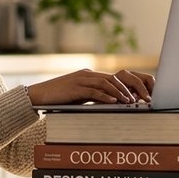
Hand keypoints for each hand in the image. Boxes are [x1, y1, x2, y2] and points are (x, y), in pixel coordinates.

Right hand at [28, 68, 155, 105]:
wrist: (38, 95)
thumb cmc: (60, 98)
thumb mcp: (80, 96)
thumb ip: (94, 96)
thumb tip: (110, 103)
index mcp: (90, 75)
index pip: (113, 78)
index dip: (127, 86)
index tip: (138, 96)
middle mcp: (87, 74)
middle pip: (113, 78)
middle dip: (129, 88)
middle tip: (140, 98)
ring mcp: (81, 79)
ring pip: (106, 83)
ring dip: (119, 92)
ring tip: (129, 101)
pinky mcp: (75, 87)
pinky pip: (93, 90)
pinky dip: (105, 96)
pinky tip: (113, 101)